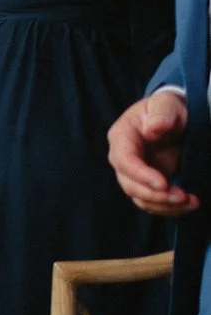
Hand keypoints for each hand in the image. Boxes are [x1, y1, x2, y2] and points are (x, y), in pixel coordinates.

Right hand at [107, 88, 197, 216]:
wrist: (175, 117)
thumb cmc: (169, 108)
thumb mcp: (167, 105)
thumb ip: (161, 115)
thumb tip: (153, 129)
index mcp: (122, 136)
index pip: (123, 160)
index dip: (140, 174)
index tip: (163, 183)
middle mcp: (123, 157)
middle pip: (129, 183)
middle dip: (155, 195)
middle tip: (182, 196)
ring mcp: (134, 172)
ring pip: (139, 197)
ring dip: (164, 205)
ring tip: (191, 202)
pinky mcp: (147, 183)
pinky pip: (151, 202)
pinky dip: (168, 208)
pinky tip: (188, 204)